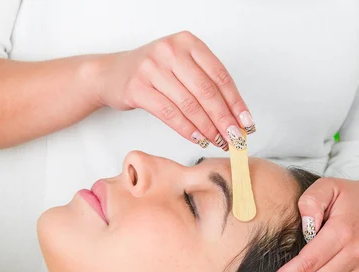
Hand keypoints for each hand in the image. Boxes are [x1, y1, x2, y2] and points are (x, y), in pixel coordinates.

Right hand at [92, 31, 254, 149]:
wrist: (111, 73)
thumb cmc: (153, 72)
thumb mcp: (180, 66)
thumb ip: (205, 84)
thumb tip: (235, 117)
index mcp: (188, 42)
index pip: (220, 75)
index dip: (236, 102)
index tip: (247, 122)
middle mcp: (170, 51)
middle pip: (206, 91)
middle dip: (225, 119)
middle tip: (236, 138)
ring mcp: (152, 68)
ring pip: (189, 104)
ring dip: (208, 128)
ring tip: (219, 142)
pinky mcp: (137, 88)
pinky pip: (169, 114)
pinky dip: (187, 130)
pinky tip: (199, 139)